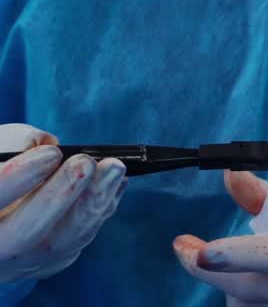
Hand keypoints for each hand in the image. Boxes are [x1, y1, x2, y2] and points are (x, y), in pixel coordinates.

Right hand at [0, 123, 126, 283]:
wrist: (1, 213)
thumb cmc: (2, 168)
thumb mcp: (0, 149)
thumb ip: (18, 143)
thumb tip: (51, 146)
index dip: (22, 176)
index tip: (53, 154)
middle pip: (24, 234)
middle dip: (62, 195)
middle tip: (86, 163)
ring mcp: (18, 264)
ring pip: (58, 244)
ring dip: (93, 203)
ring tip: (114, 168)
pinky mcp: (46, 264)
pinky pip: (76, 242)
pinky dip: (98, 211)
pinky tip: (114, 184)